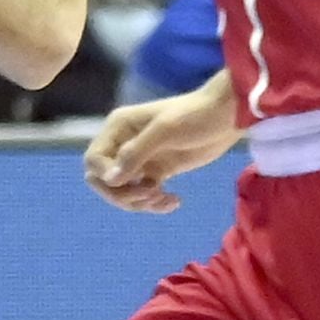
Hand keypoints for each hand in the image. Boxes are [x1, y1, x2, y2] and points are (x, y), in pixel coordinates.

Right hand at [84, 78, 239, 214]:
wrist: (226, 117)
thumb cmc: (194, 116)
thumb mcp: (164, 131)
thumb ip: (135, 154)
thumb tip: (110, 179)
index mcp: (118, 128)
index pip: (94, 160)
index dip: (106, 177)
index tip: (132, 183)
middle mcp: (124, 144)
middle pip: (104, 180)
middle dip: (122, 195)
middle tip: (149, 196)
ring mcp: (140, 159)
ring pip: (123, 191)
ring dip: (140, 202)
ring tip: (165, 199)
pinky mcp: (157, 172)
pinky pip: (144, 195)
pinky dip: (155, 203)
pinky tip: (175, 201)